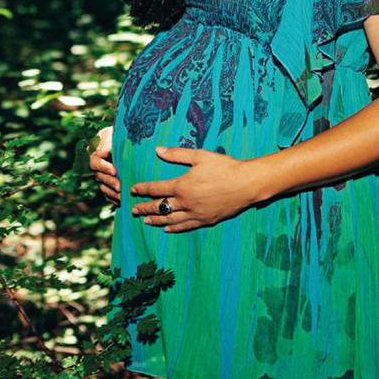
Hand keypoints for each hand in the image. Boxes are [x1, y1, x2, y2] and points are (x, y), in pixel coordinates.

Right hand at [89, 126, 119, 205]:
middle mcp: (96, 166)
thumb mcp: (113, 134)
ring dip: (112, 193)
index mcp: (94, 152)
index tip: (114, 170)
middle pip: (99, 177)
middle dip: (110, 182)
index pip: (94, 162)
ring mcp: (102, 176)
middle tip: (120, 187)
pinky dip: (114, 199)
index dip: (103, 167)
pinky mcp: (109, 184)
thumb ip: (108, 142)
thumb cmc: (120, 134)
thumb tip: (101, 153)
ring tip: (123, 196)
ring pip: (103, 187)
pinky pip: (108, 194)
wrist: (127, 139)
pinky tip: (123, 201)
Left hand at [130, 147, 258, 232]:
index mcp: (182, 185)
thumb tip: (158, 150)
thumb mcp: (200, 156)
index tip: (132, 190)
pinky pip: (185, 226)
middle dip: (144, 207)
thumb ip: (177, 154)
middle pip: (159, 206)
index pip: (156, 188)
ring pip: (170, 219)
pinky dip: (174, 228)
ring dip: (156, 220)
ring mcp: (196, 213)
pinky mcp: (206, 220)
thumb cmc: (224, 167)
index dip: (142, 189)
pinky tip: (167, 228)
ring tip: (146, 220)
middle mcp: (186, 202)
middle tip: (133, 209)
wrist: (246, 184)